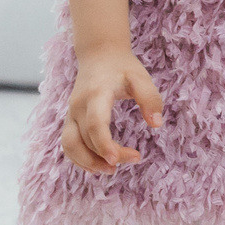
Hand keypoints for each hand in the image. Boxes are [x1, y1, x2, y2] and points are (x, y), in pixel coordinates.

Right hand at [61, 47, 162, 172]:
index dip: (103, 144)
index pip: (95, 124)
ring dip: (88, 162)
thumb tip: (156, 124)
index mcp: (96, 94)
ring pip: (70, 145)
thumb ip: (150, 98)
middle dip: (106, 156)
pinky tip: (97, 166)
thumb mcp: (141, 77)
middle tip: (135, 158)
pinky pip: (68, 144)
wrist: (99, 55)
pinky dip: (79, 159)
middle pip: (85, 139)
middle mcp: (78, 106)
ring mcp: (71, 114)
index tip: (116, 160)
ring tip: (112, 170)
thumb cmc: (123, 67)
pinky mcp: (70, 120)